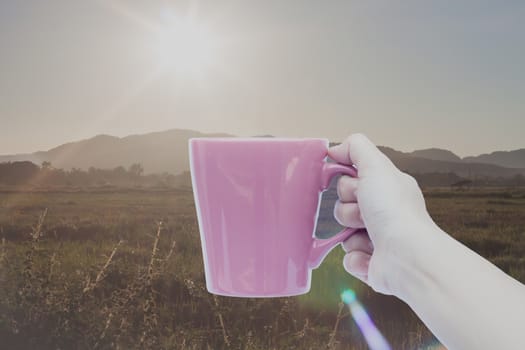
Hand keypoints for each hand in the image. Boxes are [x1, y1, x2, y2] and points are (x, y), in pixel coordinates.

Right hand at [328, 134, 435, 295]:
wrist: (406, 256)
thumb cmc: (394, 210)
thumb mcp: (376, 167)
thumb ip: (355, 148)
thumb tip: (335, 149)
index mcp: (387, 189)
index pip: (351, 180)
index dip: (347, 183)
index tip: (356, 186)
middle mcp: (384, 212)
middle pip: (343, 205)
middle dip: (349, 209)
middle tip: (365, 213)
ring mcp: (378, 239)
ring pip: (343, 232)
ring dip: (351, 234)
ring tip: (370, 237)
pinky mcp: (372, 263)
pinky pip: (348, 257)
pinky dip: (357, 257)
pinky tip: (372, 255)